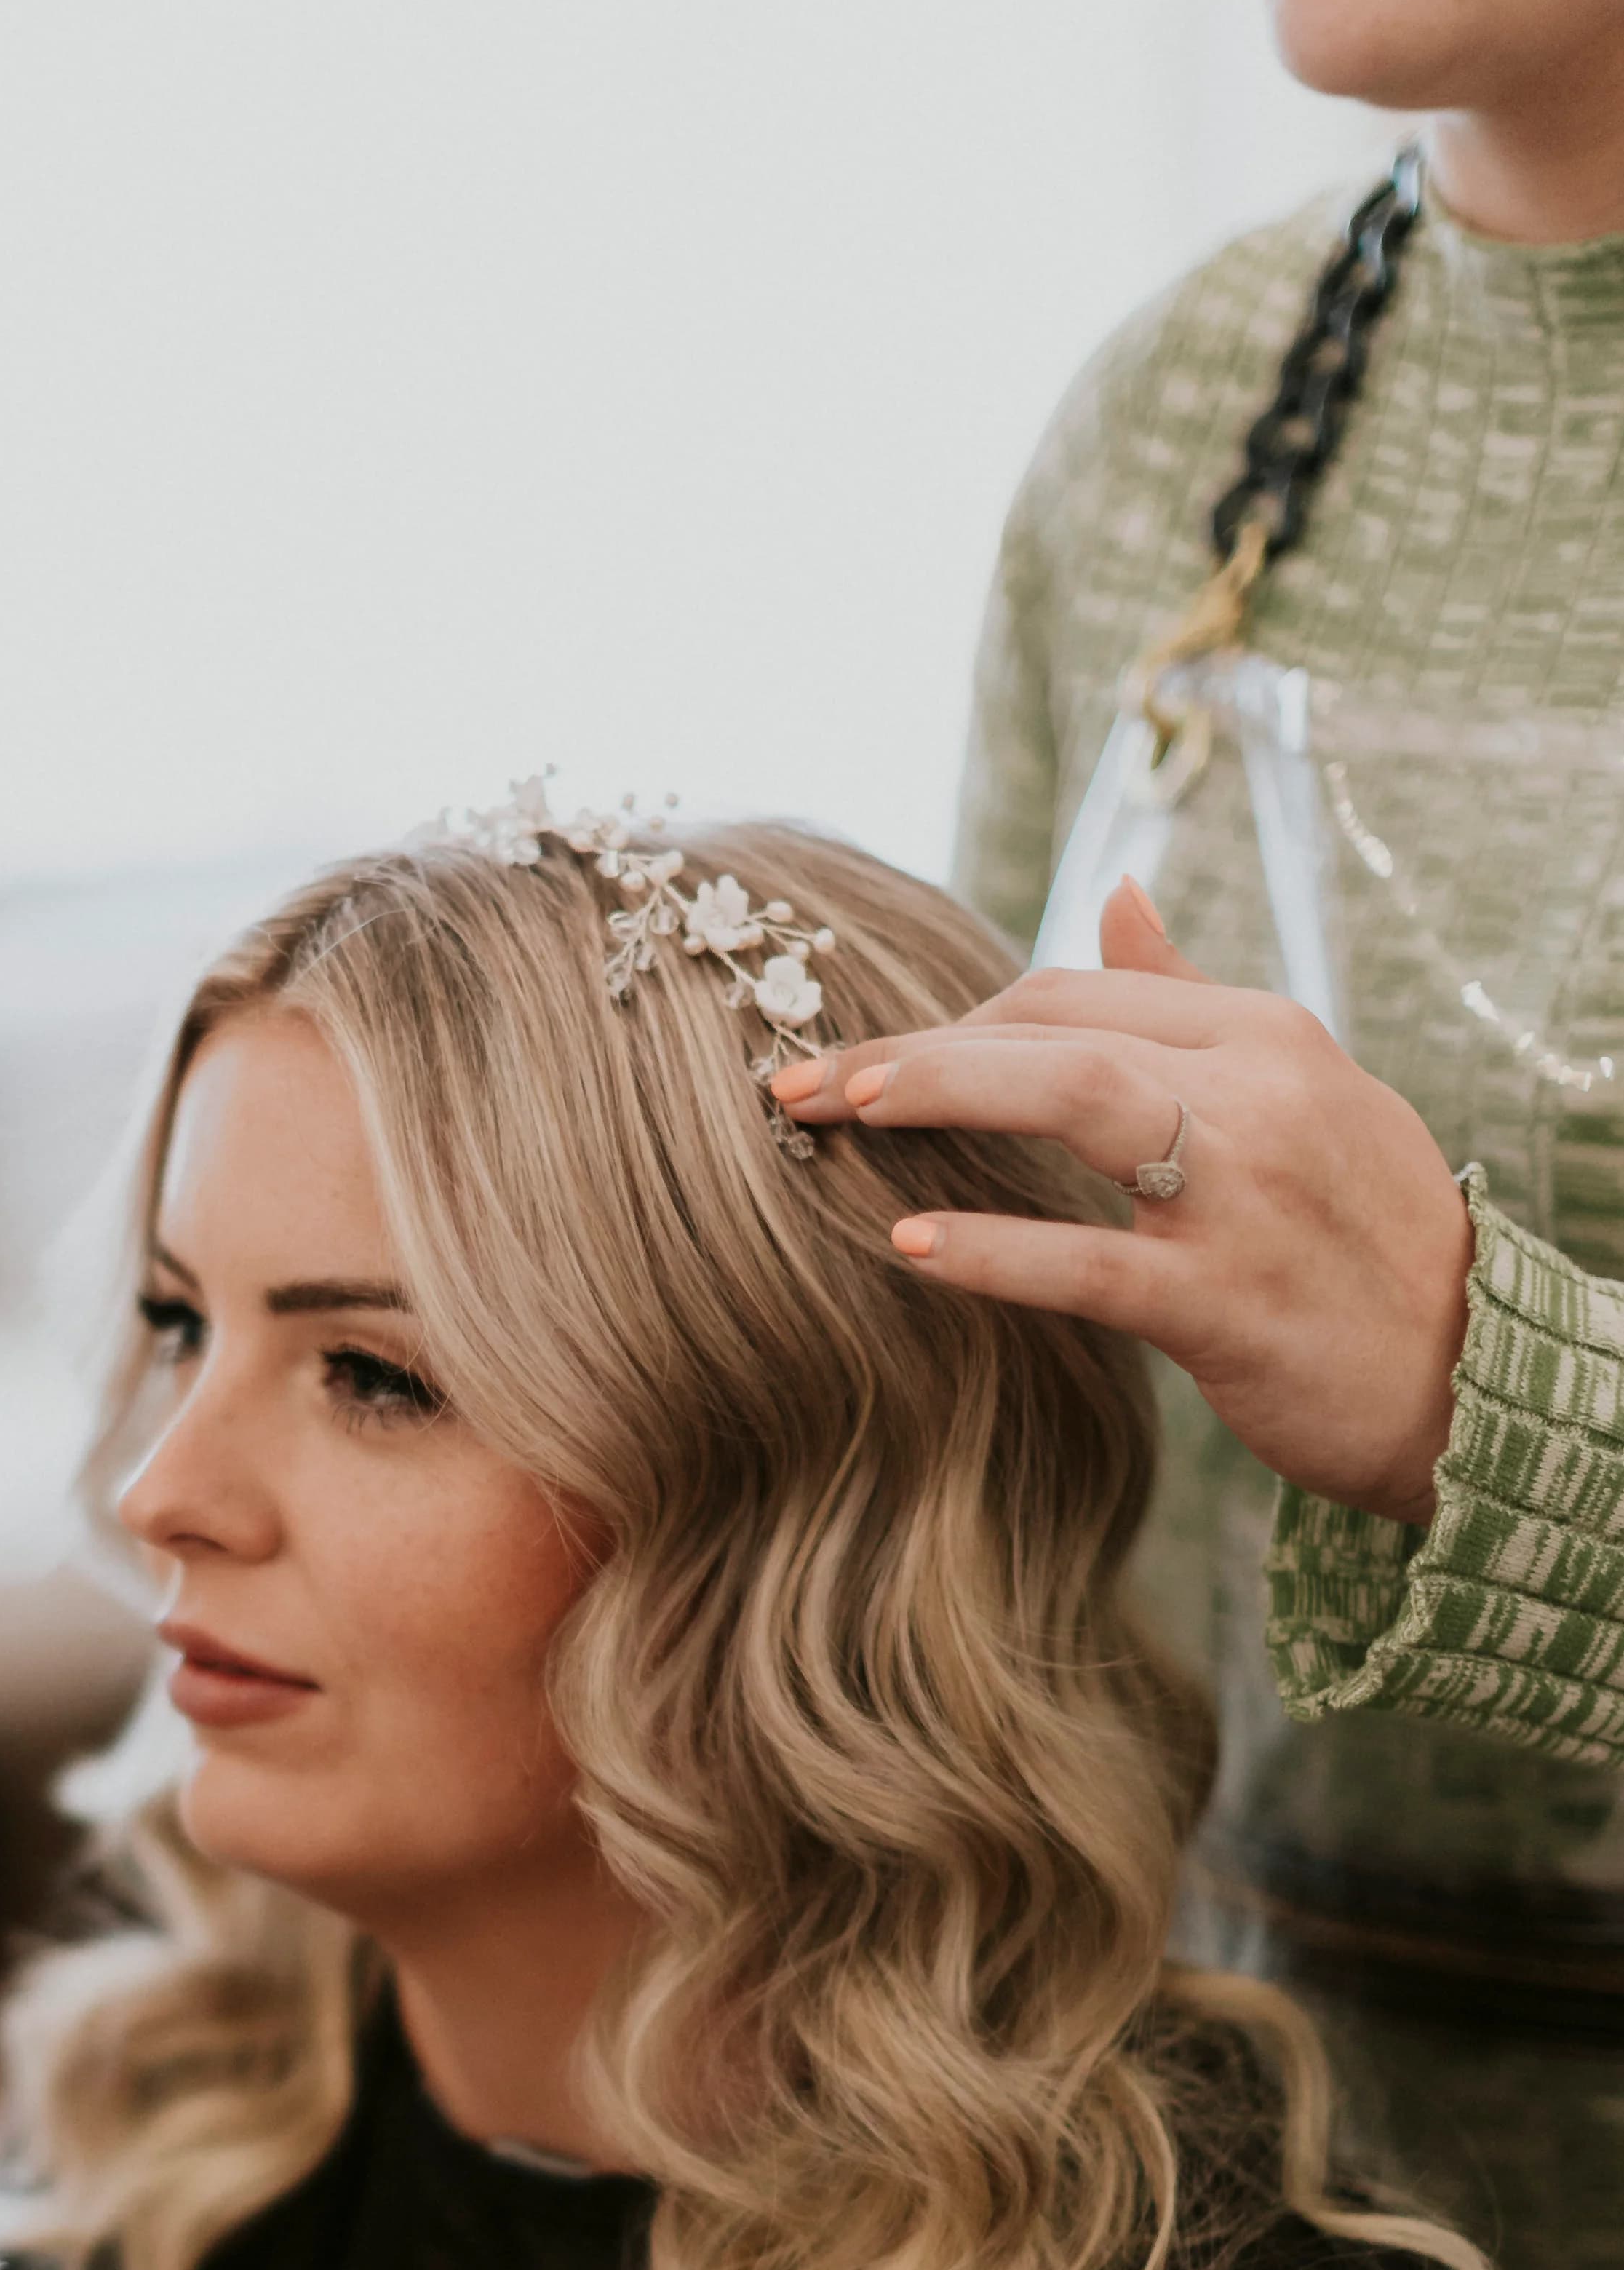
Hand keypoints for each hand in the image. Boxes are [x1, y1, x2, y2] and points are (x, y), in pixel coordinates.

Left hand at [770, 880, 1474, 1525]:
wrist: (1469, 1375)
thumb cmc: (1362, 1235)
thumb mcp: (1300, 1091)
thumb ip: (1188, 997)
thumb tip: (1112, 895)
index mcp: (1263, 1037)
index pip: (1076, 990)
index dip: (959, 1020)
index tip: (879, 1065)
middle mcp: (1256, 1095)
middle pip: (1055, 1029)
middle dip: (913, 1047)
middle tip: (799, 1079)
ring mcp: (1242, 1197)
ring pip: (1072, 1102)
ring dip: (941, 1093)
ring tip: (839, 1111)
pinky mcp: (1226, 1305)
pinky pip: (1088, 1266)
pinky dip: (993, 1253)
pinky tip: (909, 1249)